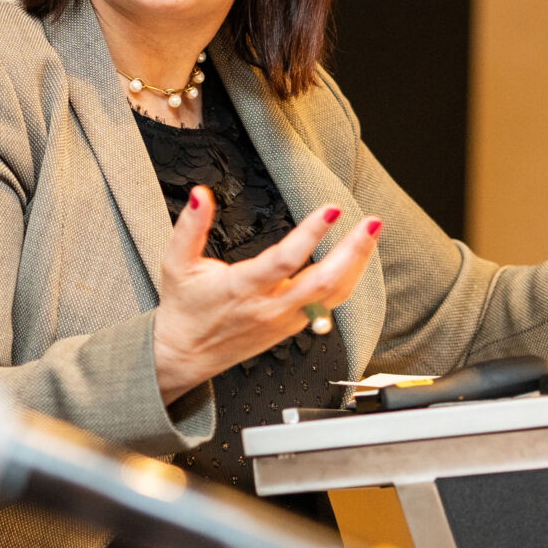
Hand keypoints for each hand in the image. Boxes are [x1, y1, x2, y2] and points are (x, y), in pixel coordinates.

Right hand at [154, 192, 382, 401]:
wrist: (184, 354)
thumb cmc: (183, 308)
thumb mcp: (176, 263)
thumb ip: (190, 227)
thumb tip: (202, 194)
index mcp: (242, 288)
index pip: (284, 260)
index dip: (311, 234)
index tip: (331, 210)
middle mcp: (269, 307)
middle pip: (323, 282)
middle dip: (352, 251)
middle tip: (370, 224)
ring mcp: (284, 320)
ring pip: (333, 295)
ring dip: (356, 265)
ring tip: (369, 235)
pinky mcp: (291, 328)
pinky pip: (328, 305)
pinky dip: (346, 281)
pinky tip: (354, 260)